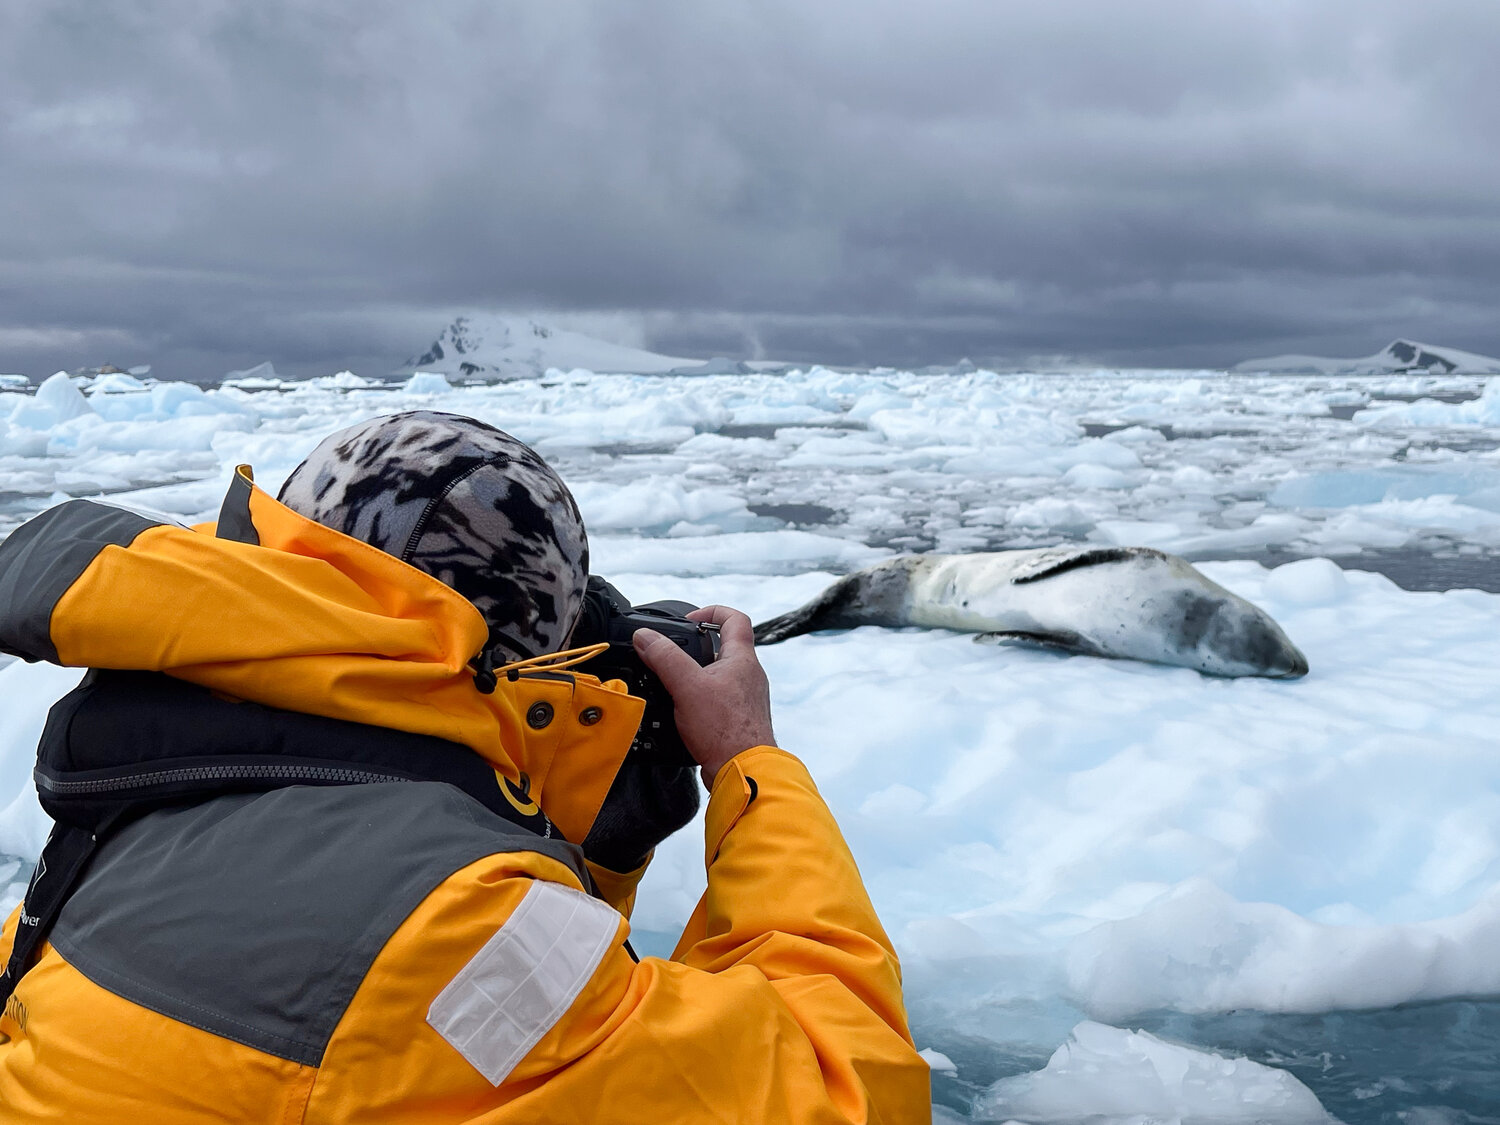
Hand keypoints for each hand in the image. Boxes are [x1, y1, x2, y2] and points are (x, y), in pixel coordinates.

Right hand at [632, 605, 775, 788]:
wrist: (742, 771)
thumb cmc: (725, 729)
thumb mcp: (687, 686)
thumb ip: (664, 658)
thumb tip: (644, 636)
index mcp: (743, 659)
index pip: (735, 618)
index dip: (712, 611)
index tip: (689, 620)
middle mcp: (749, 675)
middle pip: (724, 647)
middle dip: (696, 647)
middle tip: (673, 653)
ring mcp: (745, 698)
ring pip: (719, 675)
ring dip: (696, 674)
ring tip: (673, 682)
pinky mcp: (737, 719)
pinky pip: (718, 699)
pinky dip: (699, 698)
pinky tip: (682, 709)